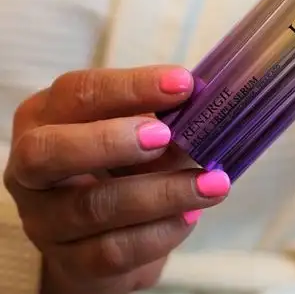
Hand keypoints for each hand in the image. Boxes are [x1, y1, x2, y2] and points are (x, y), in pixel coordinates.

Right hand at [3, 66, 231, 293]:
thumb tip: (205, 107)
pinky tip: (191, 215)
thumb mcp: (138, 130)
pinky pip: (114, 250)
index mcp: (45, 117)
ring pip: (93, 207)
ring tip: (212, 183)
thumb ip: (163, 117)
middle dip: (111, 141)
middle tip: (167, 137)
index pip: (78, 93)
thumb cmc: (125, 162)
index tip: (183, 84)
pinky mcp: (70, 262)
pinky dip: (161, 231)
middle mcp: (31, 169)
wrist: (110, 233)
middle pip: (49, 152)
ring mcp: (44, 220)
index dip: (130, 87)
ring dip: (161, 193)